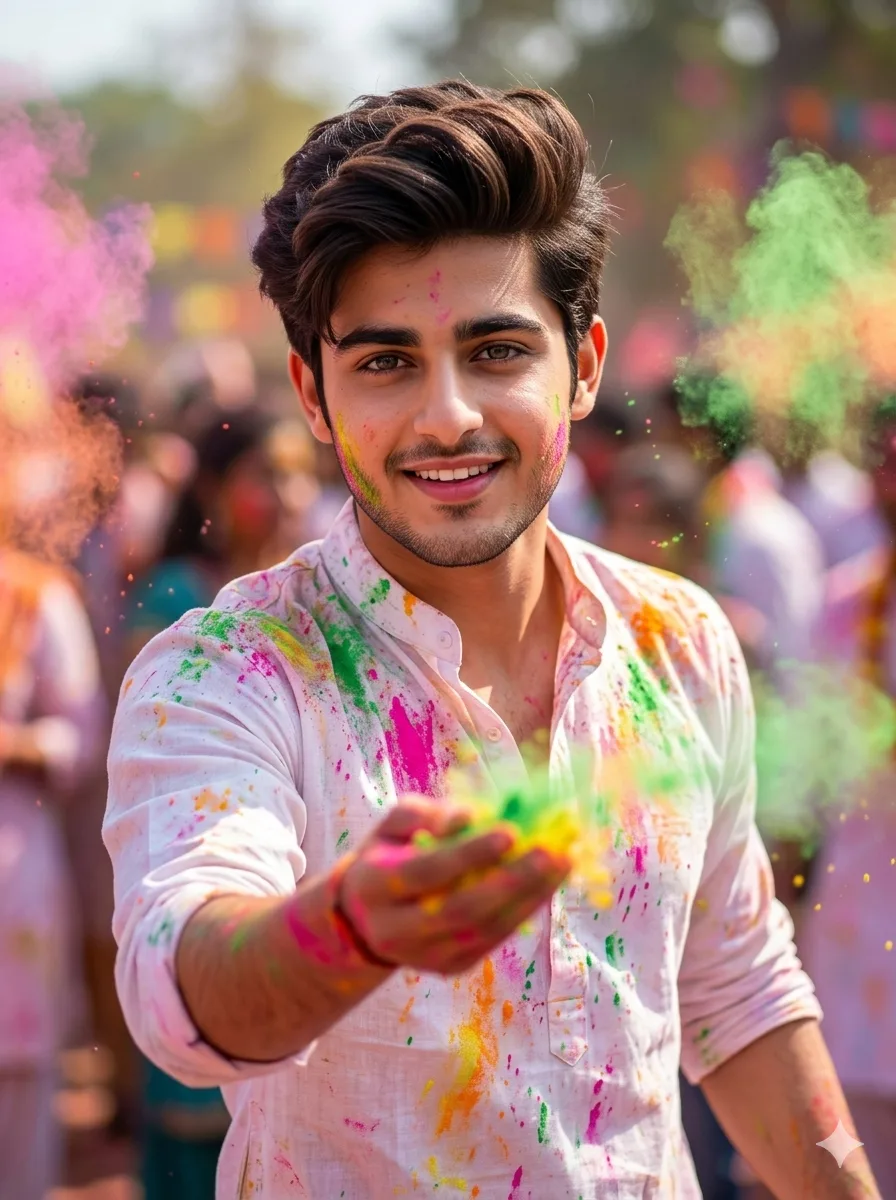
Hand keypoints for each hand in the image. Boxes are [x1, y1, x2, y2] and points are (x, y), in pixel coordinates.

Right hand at [338, 796, 570, 974]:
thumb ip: (428, 815)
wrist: (369, 912)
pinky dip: (524, 911)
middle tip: (552, 851)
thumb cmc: (391, 851)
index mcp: (373, 885)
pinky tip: (547, 884)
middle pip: (460, 909)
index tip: (511, 831)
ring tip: (562, 863)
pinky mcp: (449, 967)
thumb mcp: (395, 823)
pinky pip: (493, 940)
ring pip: (483, 930)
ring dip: (529, 897)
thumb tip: (471, 816)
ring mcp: (423, 956)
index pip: (425, 872)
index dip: (468, 854)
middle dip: (511, 881)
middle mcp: (394, 929)